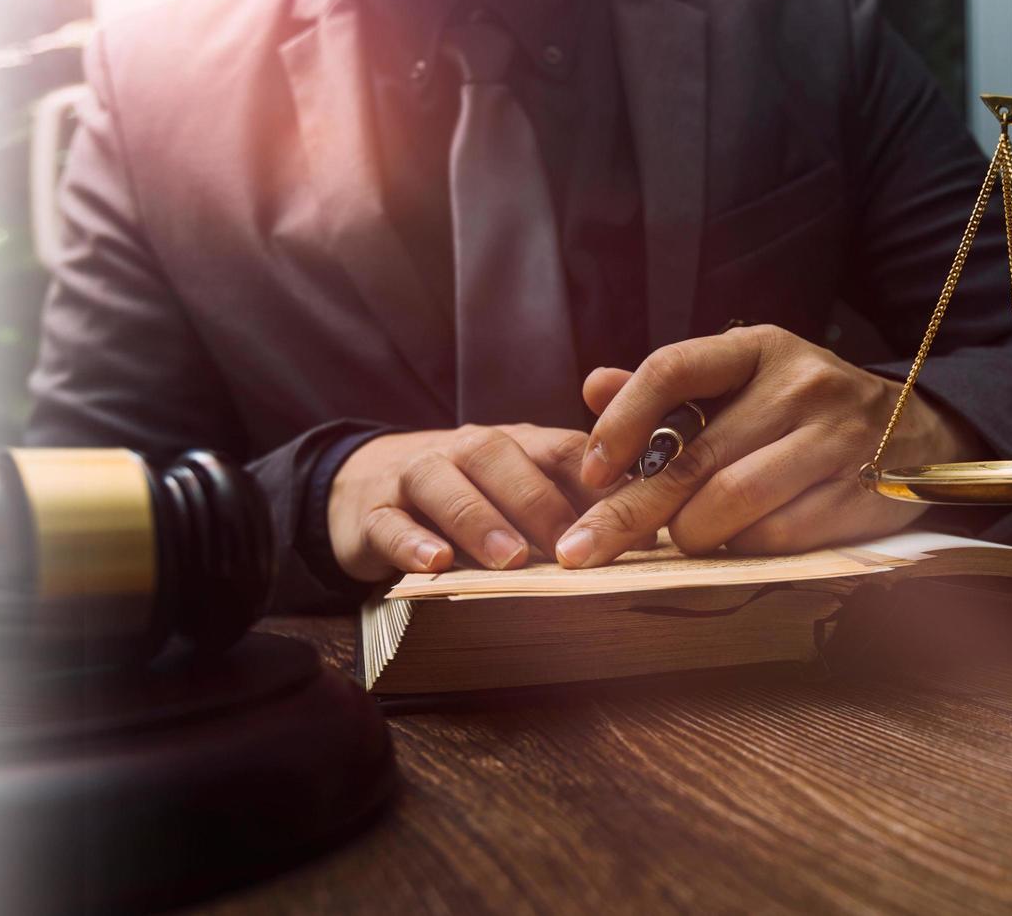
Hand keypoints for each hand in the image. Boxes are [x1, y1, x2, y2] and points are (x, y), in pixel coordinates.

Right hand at [328, 425, 608, 581]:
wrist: (362, 486)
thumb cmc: (466, 497)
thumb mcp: (517, 489)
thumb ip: (573, 502)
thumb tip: (649, 534)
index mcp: (513, 444)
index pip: (559, 448)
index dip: (594, 476)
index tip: (628, 513)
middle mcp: (463, 450)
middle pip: (498, 458)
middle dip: (538, 501)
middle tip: (570, 547)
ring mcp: (413, 477)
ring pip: (444, 484)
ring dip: (480, 520)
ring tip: (511, 559)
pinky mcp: (372, 513)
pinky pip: (389, 523)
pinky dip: (410, 543)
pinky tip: (434, 565)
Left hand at [556, 324, 981, 566]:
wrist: (921, 431)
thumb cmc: (801, 411)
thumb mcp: (742, 383)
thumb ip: (667, 391)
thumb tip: (592, 387)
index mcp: (758, 348)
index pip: (672, 369)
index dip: (621, 423)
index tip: (592, 472)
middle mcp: (800, 384)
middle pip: (692, 458)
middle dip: (627, 514)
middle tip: (581, 551)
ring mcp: (837, 438)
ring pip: (731, 504)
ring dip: (691, 535)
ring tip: (685, 536)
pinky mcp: (863, 491)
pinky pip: (777, 536)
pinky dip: (743, 548)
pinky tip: (739, 541)